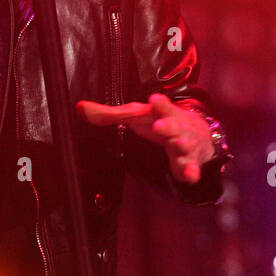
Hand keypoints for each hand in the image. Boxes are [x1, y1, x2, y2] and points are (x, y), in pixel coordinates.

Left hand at [77, 93, 215, 183]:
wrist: (196, 132)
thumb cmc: (159, 120)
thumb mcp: (136, 115)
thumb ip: (108, 114)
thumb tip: (80, 107)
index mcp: (161, 112)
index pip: (159, 106)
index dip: (158, 104)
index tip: (154, 99)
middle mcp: (176, 126)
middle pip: (173, 124)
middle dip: (167, 125)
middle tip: (160, 126)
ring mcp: (184, 143)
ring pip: (184, 144)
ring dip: (181, 145)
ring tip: (177, 146)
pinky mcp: (189, 161)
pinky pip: (191, 167)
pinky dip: (192, 171)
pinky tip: (189, 176)